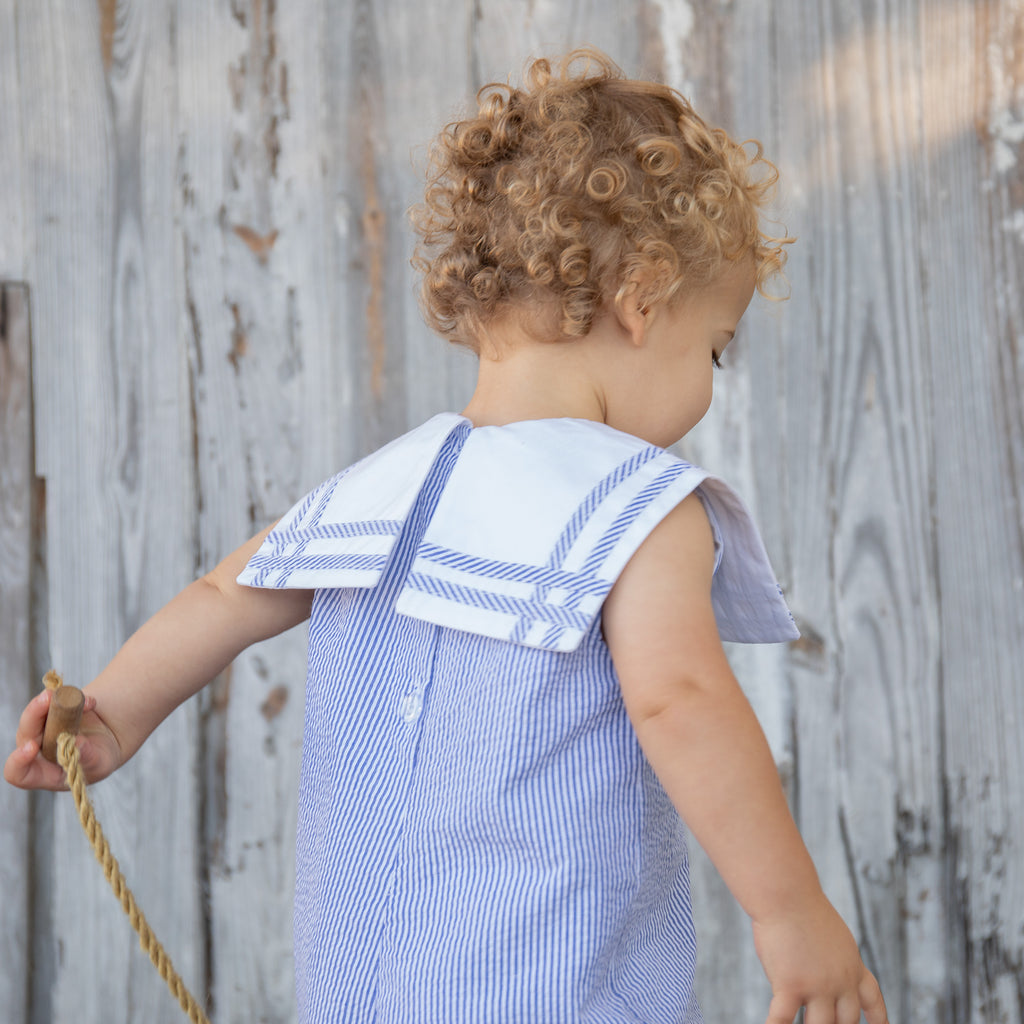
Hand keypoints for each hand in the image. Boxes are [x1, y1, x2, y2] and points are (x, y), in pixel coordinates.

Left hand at [4, 688, 122, 790]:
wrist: (107, 740)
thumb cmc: (98, 761)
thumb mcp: (98, 764)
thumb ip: (87, 757)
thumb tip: (77, 742)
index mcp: (43, 771)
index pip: (18, 772)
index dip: (19, 760)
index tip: (32, 747)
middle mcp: (38, 749)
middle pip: (26, 734)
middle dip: (33, 715)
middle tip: (47, 700)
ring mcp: (44, 728)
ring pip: (35, 713)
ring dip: (46, 701)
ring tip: (64, 694)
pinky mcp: (53, 711)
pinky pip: (54, 700)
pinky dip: (71, 696)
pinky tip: (90, 704)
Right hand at [752, 892, 887, 1023]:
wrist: (787, 893)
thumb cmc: (800, 905)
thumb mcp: (829, 933)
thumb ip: (829, 957)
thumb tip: (818, 975)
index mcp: (852, 964)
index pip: (872, 998)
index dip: (878, 1018)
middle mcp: (841, 980)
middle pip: (846, 1021)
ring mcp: (818, 986)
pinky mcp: (791, 985)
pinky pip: (783, 1019)